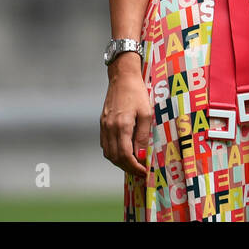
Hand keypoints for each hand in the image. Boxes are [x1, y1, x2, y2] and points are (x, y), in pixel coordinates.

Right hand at [100, 59, 150, 179]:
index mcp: (121, 126)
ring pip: (108, 153)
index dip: (134, 166)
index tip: (143, 171)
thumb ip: (143, 135)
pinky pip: (105, 144)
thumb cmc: (137, 93)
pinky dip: (113, 152)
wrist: (122, 77)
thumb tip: (141, 154)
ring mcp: (104, 126)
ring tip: (133, 163)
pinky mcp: (102, 123)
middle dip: (127, 167)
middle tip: (140, 171)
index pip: (125, 155)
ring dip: (120, 162)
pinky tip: (124, 152)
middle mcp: (109, 128)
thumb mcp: (146, 113)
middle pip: (115, 157)